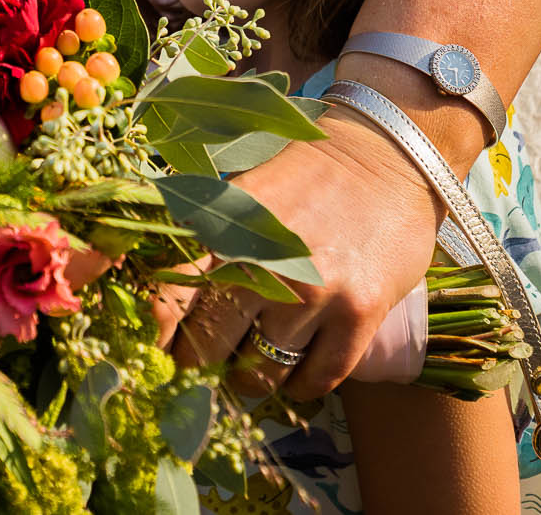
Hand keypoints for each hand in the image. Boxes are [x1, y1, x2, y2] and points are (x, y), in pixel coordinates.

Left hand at [159, 111, 441, 399]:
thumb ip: (205, 242)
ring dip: (253, 377)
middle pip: (206, 349)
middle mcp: (262, 264)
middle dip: (200, 365)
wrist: (385, 155)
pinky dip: (301, 385)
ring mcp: (313, 292)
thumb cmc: (303, 175)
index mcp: (223, 229)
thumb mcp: (241, 195)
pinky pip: (316, 379)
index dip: (156, 338)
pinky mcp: (359, 313)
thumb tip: (162, 302)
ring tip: (256, 361)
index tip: (157, 352)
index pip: (167, 299)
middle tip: (208, 361)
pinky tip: (298, 368)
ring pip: (261, 372)